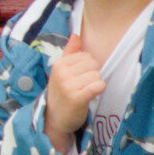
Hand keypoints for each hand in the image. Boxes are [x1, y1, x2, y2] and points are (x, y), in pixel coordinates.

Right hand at [44, 30, 103, 151]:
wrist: (54, 119)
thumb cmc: (61, 94)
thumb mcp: (62, 71)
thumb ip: (70, 52)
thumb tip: (76, 34)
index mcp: (59, 64)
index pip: (87, 56)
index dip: (88, 68)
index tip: (79, 78)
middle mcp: (62, 73)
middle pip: (94, 65)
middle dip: (93, 76)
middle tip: (82, 87)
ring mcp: (68, 86)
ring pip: (97, 76)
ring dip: (95, 85)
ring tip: (84, 93)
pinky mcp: (76, 98)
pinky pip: (98, 86)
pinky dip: (99, 90)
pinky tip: (91, 95)